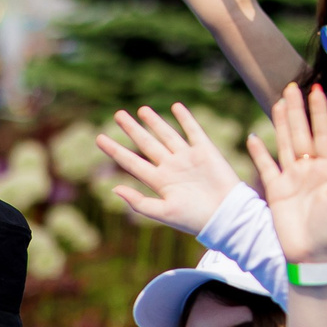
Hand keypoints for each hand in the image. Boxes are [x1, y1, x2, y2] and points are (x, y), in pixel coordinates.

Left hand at [99, 105, 241, 236]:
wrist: (227, 215)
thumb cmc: (195, 218)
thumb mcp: (164, 212)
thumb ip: (139, 202)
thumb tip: (114, 189)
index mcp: (159, 181)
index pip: (131, 161)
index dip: (115, 150)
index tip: (99, 138)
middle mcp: (171, 167)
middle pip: (146, 143)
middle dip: (132, 129)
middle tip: (118, 114)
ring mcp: (187, 158)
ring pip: (167, 135)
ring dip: (155, 121)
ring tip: (142, 109)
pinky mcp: (206, 151)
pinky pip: (193, 131)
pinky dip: (185, 119)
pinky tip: (176, 107)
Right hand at [248, 85, 326, 265]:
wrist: (311, 256)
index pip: (324, 133)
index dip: (319, 112)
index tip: (316, 89)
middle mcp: (310, 169)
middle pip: (302, 133)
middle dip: (297, 110)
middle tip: (291, 87)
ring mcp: (292, 178)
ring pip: (285, 144)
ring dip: (281, 124)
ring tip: (277, 102)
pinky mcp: (276, 190)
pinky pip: (266, 167)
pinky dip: (259, 152)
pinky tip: (254, 136)